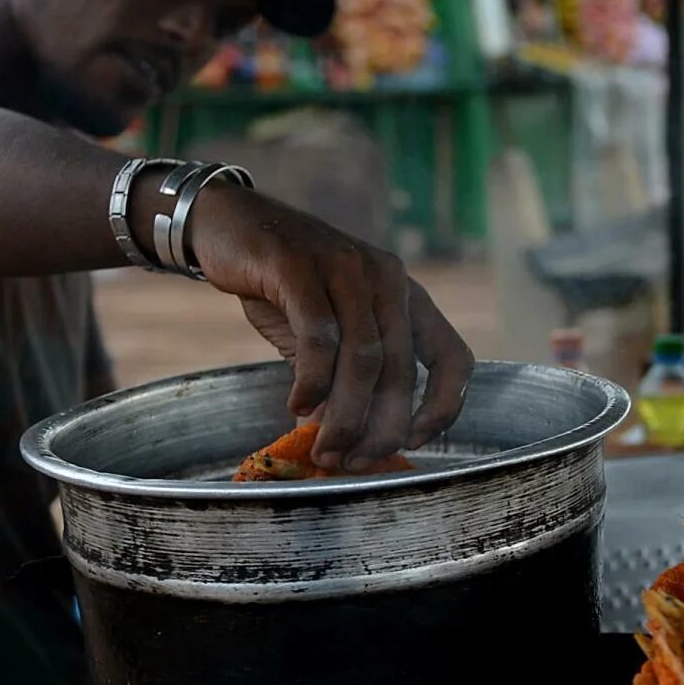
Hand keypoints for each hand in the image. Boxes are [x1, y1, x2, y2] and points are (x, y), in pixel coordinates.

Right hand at [185, 184, 472, 468]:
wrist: (228, 223)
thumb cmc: (283, 285)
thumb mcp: (327, 329)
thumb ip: (345, 377)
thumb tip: (351, 444)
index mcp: (406, 295)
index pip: (455, 357)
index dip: (446, 406)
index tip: (414, 442)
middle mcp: (387, 279)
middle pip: (401, 371)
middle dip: (379, 428)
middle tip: (351, 461)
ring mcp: (347, 269)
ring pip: (363, 359)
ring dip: (345, 415)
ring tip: (325, 448)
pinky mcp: (300, 268)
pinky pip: (319, 337)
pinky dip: (313, 381)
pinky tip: (298, 406)